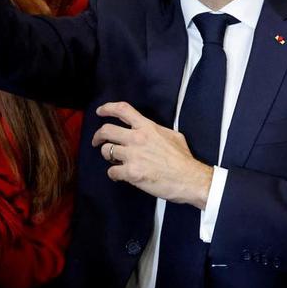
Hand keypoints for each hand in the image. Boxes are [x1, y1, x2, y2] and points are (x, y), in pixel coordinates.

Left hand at [92, 102, 212, 208]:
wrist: (189, 179)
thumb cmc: (183, 160)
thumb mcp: (173, 135)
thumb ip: (156, 131)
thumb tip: (150, 131)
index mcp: (147, 127)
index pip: (123, 110)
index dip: (108, 108)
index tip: (100, 111)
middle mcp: (137, 138)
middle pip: (106, 130)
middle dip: (98, 136)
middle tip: (97, 141)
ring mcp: (133, 156)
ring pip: (106, 151)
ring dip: (108, 156)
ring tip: (115, 160)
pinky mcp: (131, 173)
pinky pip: (112, 171)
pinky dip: (114, 174)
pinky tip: (120, 175)